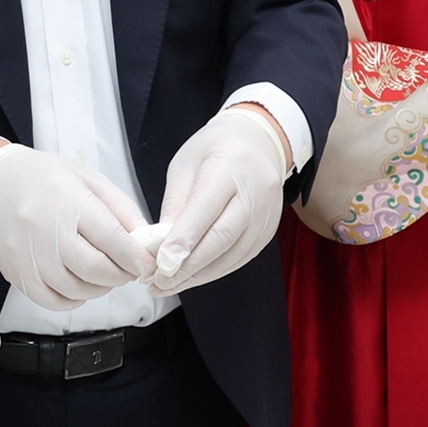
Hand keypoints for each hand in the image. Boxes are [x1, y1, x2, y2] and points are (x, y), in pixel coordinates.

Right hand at [0, 145, 150, 309]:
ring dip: (99, 288)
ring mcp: (28, 257)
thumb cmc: (45, 178)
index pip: (113, 240)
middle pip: (96, 270)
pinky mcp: (16, 274)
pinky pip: (52, 301)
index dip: (137, 258)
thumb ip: (121, 209)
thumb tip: (146, 242)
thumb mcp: (89, 179)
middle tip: (127, 269)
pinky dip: (73, 299)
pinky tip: (79, 284)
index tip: (147, 264)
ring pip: (76, 290)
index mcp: (69, 202)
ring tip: (103, 273)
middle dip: (121, 275)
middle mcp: (46, 231)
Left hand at [150, 108, 289, 293]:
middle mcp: (254, 193)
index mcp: (229, 167)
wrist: (260, 142)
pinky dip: (215, 271)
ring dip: (199, 275)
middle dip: (188, 265)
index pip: (205, 209)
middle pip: (221, 237)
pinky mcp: (268, 232)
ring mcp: (266, 215)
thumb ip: (175, 202)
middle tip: (159, 282)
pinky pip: (240, 258)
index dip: (184, 239)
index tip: (162, 263)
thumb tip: (161, 242)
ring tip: (169, 285)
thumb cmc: (217, 149)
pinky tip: (193, 277)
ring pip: (232, 255)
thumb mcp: (186, 164)